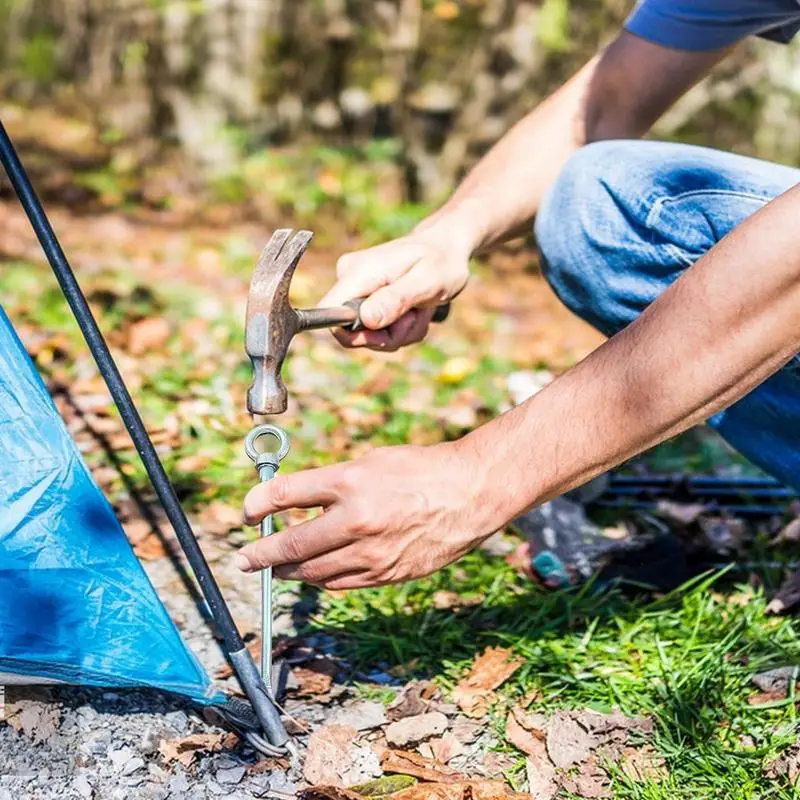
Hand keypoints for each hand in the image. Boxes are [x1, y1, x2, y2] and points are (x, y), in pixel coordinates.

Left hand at [235, 441, 498, 588]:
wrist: (470, 494)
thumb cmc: (421, 470)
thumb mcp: (372, 462)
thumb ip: (333, 485)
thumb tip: (298, 503)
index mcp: (349, 482)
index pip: (285, 494)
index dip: (257, 505)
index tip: (247, 513)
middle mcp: (356, 520)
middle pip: (291, 544)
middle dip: (261, 554)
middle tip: (244, 560)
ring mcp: (372, 552)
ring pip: (314, 571)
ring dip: (289, 570)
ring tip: (277, 568)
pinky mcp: (387, 574)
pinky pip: (342, 583)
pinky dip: (323, 579)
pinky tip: (315, 574)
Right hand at [319, 231, 469, 350]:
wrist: (447, 249)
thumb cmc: (441, 261)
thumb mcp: (427, 281)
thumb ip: (396, 299)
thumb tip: (366, 319)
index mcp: (358, 272)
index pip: (328, 312)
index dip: (353, 334)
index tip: (386, 333)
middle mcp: (350, 279)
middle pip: (352, 332)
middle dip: (388, 335)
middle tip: (415, 317)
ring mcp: (358, 290)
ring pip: (369, 335)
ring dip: (400, 333)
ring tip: (419, 311)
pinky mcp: (367, 300)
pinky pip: (378, 331)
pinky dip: (401, 329)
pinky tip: (415, 312)